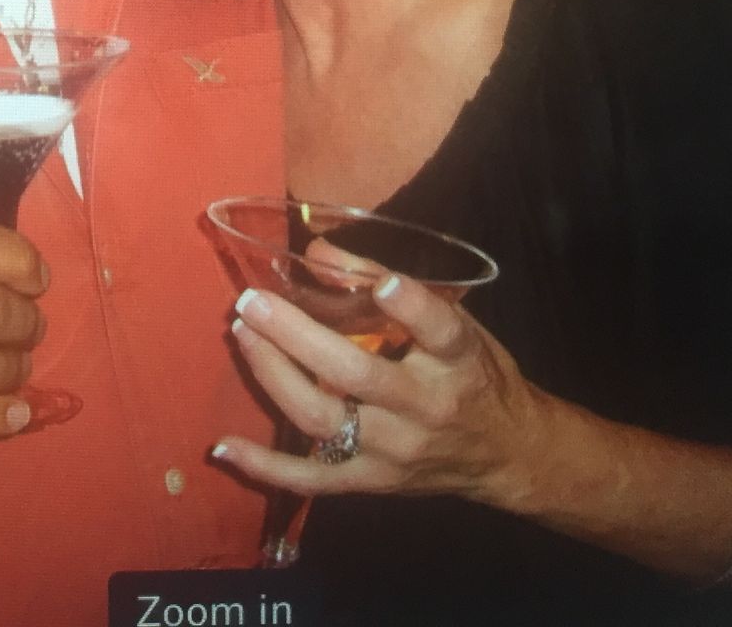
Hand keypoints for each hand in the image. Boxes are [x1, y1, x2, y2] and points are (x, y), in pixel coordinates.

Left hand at [210, 263, 559, 510]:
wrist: (507, 455)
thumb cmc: (474, 376)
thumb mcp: (456, 325)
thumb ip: (390, 284)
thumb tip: (316, 250)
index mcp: (457, 361)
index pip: (440, 331)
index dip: (411, 306)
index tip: (383, 283)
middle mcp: (425, 408)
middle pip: (357, 374)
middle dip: (297, 336)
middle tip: (253, 301)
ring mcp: (394, 451)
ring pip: (324, 419)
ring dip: (273, 376)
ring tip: (241, 334)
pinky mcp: (371, 481)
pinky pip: (311, 478)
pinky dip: (265, 466)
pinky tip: (224, 445)